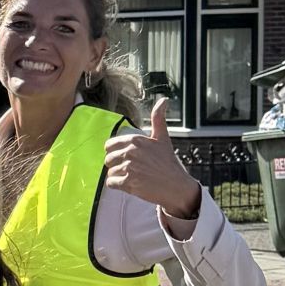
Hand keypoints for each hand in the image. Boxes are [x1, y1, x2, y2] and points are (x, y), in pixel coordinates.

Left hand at [103, 98, 201, 222]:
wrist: (176, 186)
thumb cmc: (168, 162)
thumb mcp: (162, 138)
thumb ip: (158, 119)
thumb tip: (163, 99)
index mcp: (136, 140)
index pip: (109, 145)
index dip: (116, 152)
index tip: (126, 157)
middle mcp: (131, 152)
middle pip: (108, 159)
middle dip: (117, 165)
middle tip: (132, 168)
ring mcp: (129, 167)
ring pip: (110, 172)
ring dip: (119, 176)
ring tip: (134, 176)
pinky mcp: (128, 182)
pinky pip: (111, 183)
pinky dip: (118, 185)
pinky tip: (129, 184)